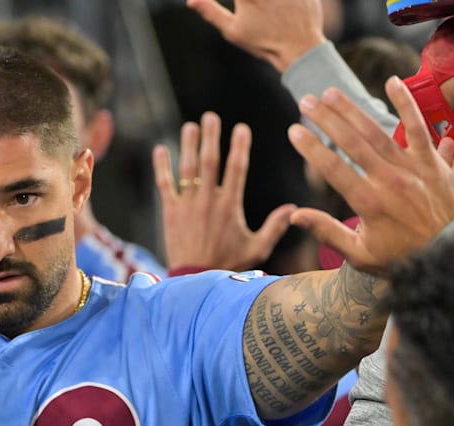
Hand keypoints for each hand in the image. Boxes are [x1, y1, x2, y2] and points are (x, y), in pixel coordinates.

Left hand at [153, 112, 294, 271]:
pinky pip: (164, 185)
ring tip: (190, 126)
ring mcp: (187, 205)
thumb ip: (275, 227)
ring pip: (187, 169)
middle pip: (209, 162)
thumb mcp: (257, 248)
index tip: (241, 128)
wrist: (195, 281)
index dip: (239, 147)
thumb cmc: (228, 265)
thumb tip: (293, 208)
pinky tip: (159, 149)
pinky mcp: (169, 212)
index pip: (237, 169)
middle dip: (211, 137)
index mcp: (230, 206)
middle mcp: (208, 201)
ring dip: (187, 145)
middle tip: (210, 116)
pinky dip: (161, 167)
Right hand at [185, 0, 325, 72]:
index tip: (240, 5)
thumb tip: (191, 0)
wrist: (300, 49)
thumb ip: (210, 11)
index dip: (239, 1)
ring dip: (267, 3)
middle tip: (250, 10)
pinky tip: (280, 8)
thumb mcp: (232, 30)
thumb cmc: (264, 42)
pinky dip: (283, 1)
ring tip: (267, 11)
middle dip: (248, 2)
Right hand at [288, 77, 453, 273]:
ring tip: (331, 93)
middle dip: (326, 120)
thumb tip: (294, 215)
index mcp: (369, 204)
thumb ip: (327, 232)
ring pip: (377, 132)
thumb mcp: (359, 254)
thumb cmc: (401, 258)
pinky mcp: (432, 162)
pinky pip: (418, 127)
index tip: (293, 131)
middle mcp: (389, 182)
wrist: (451, 256)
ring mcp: (412, 169)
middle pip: (351, 143)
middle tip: (306, 101)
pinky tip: (392, 82)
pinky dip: (406, 104)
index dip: (311, 148)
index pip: (332, 169)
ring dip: (352, 110)